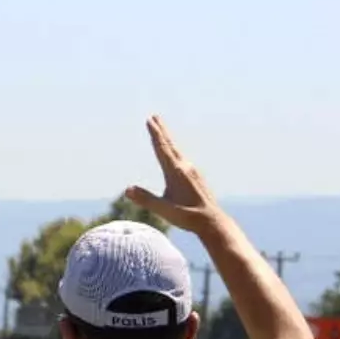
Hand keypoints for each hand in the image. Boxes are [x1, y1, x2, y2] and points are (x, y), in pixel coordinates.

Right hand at [124, 115, 223, 233]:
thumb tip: (127, 190)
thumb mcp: (164, 210)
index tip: (150, 120)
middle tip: (154, 116)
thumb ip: (146, 199)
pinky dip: (174, 150)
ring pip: (177, 151)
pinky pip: (182, 158)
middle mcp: (185, 168)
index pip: (162, 149)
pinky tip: (174, 155)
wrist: (212, 222)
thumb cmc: (188, 217)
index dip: (155, 134)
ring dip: (168, 140)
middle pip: (170, 145)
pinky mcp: (196, 177)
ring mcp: (193, 171)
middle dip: (161, 130)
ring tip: (162, 132)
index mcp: (176, 172)